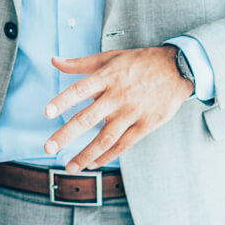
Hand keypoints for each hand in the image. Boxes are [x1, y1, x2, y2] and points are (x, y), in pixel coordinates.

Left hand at [41, 46, 193, 171]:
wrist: (177, 69)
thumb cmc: (140, 62)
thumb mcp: (110, 57)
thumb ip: (80, 63)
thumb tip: (54, 61)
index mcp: (107, 77)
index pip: (80, 90)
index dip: (63, 101)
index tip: (46, 112)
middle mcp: (118, 96)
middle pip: (88, 119)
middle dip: (66, 135)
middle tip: (48, 148)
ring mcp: (132, 113)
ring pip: (105, 138)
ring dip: (85, 154)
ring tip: (69, 166)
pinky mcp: (145, 126)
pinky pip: (123, 145)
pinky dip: (106, 156)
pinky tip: (92, 163)